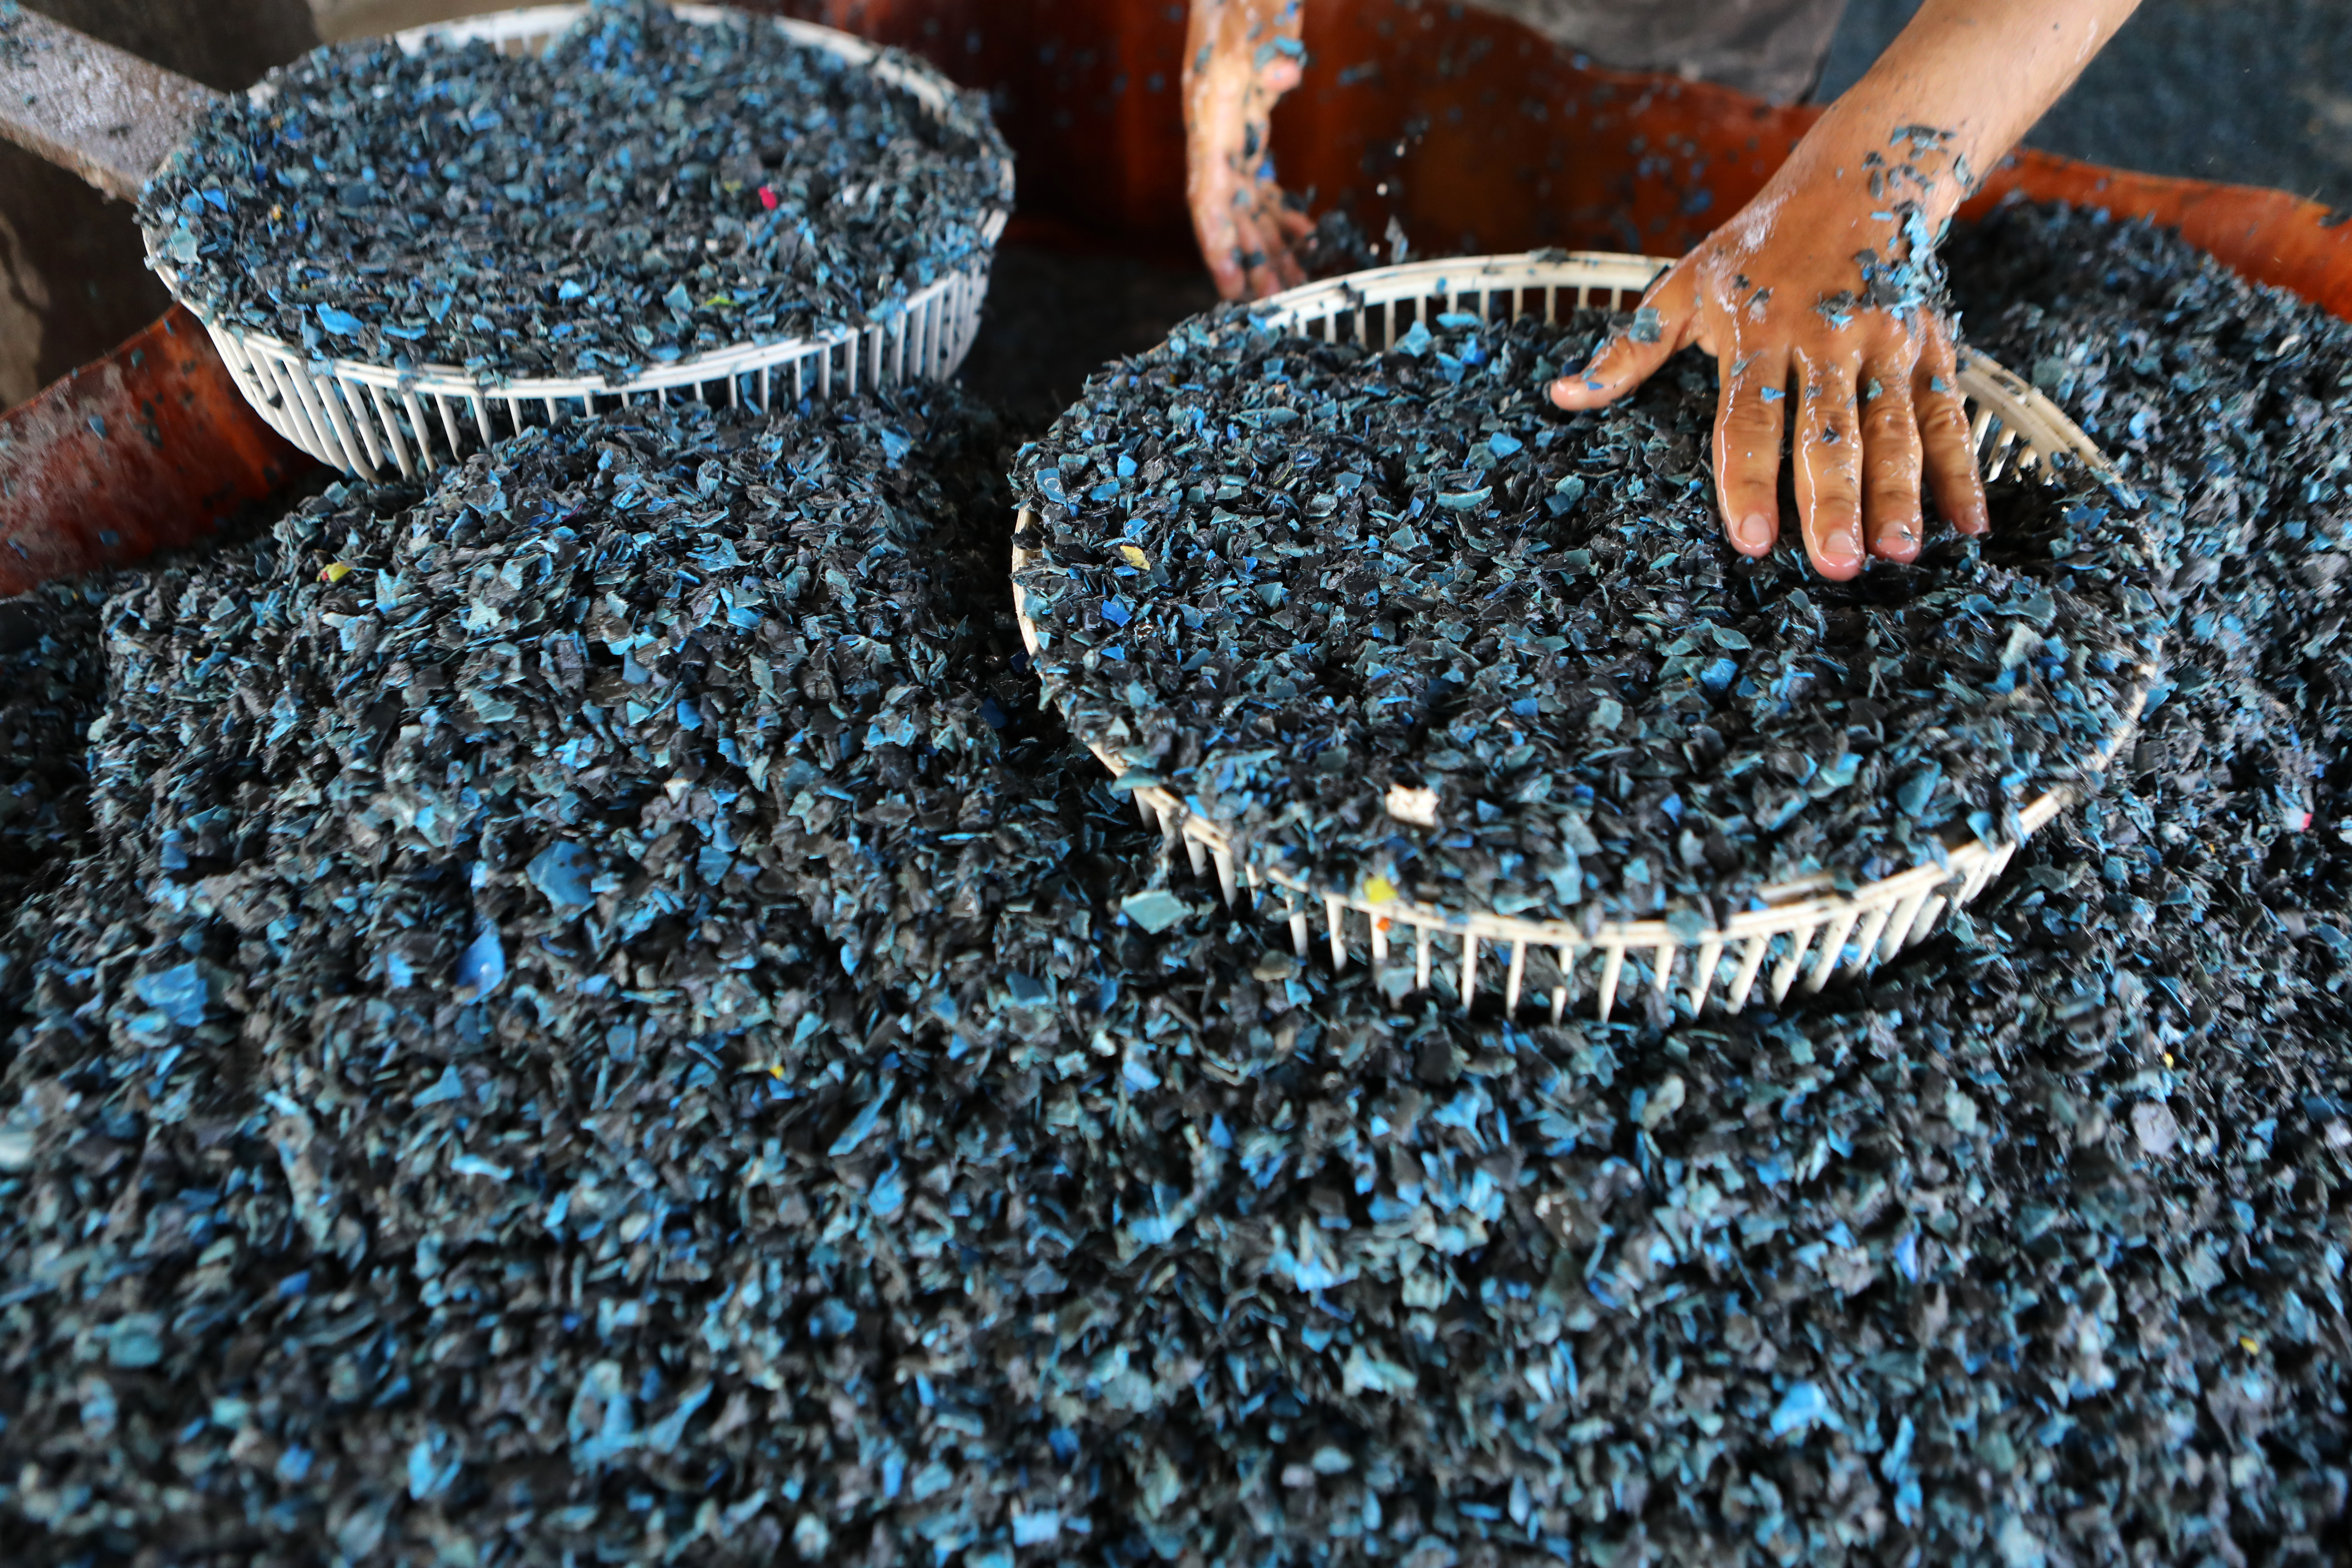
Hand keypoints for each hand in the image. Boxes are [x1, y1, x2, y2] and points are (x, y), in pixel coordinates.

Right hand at [1184, 1, 1311, 300]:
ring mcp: (1230, 135)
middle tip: (1277, 305)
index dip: (1218, 246)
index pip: (1207, 196)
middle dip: (1252, 262)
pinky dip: (1282, 213)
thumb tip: (1284, 74)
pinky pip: (1261, 185)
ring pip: (1247, 207)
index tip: (1232, 288)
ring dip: (1270, 248)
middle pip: (1231, 214)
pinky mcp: (1247, 130)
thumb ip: (1270, 48)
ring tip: (1295, 287)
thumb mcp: (1258, 18)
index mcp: (1210, 117)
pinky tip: (1306, 236)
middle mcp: (1214, 135)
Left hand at [1543, 0, 2147, 579]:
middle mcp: (1826, 339)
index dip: (1747, 481)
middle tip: (1835, 567)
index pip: (1748, 419)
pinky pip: (1948, 415)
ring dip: (1900, 495)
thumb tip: (1562, 395)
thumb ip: (1629, 350)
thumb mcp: (1685, 285)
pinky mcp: (1933, 346)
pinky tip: (1969, 526)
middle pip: (1828, 433)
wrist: (1861, 178)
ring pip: (1894, 430)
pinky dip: (1962, 471)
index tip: (1751, 541)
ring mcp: (1886, 343)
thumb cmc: (1757, 247)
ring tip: (1898, 554)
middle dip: (1834, 502)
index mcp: (1758, 331)